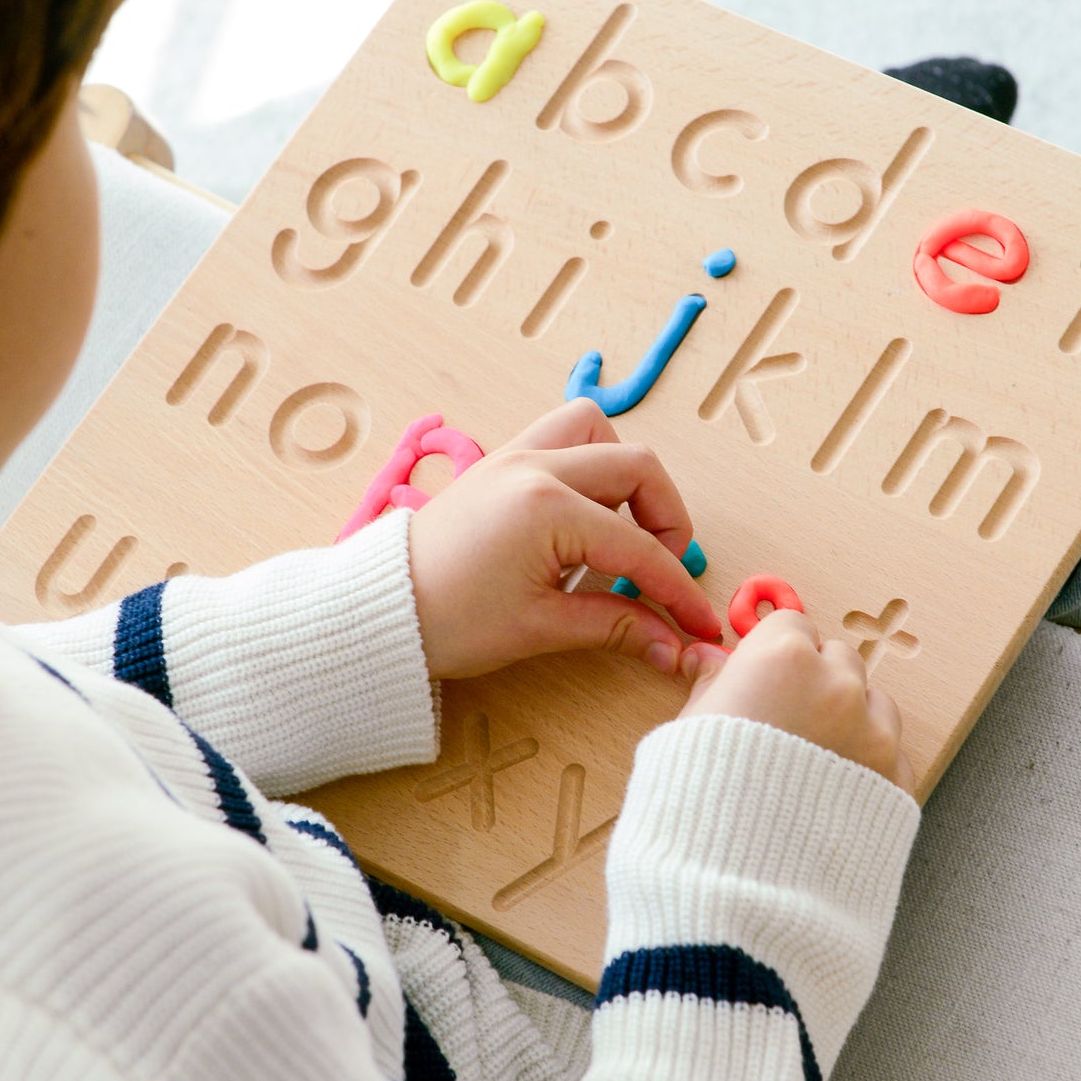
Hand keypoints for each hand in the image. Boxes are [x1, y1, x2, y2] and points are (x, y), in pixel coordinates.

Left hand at [408, 399, 722, 680]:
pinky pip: (561, 436)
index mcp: (546, 509)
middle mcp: (536, 467)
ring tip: (622, 530)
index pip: (639, 548)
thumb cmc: (448, 621)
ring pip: (598, 431)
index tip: (701, 625)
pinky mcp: (502, 461)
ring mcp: (516, 455)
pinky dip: (588, 462)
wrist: (378, 610)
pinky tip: (584, 513)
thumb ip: (617, 627)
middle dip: (666, 520)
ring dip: (625, 475)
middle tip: (663, 571)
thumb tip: (677, 648)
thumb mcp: (539, 628)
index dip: (679, 590)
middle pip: (638, 468)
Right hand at [677, 610, 914, 793]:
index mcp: (781, 658)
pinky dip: (868, 762)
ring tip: (813, 760)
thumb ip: (711, 684)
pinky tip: (834, 791)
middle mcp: (836, 684)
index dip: (773, 651)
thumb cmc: (702, 798)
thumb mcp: (691, 728)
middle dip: (815, 679)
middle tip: (785, 719)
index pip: (791, 623)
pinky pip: (891, 752)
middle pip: (836, 656)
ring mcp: (874, 733)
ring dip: (850, 717)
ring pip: (872, 700)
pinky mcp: (895, 781)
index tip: (763, 675)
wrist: (737, 881)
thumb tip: (706, 659)